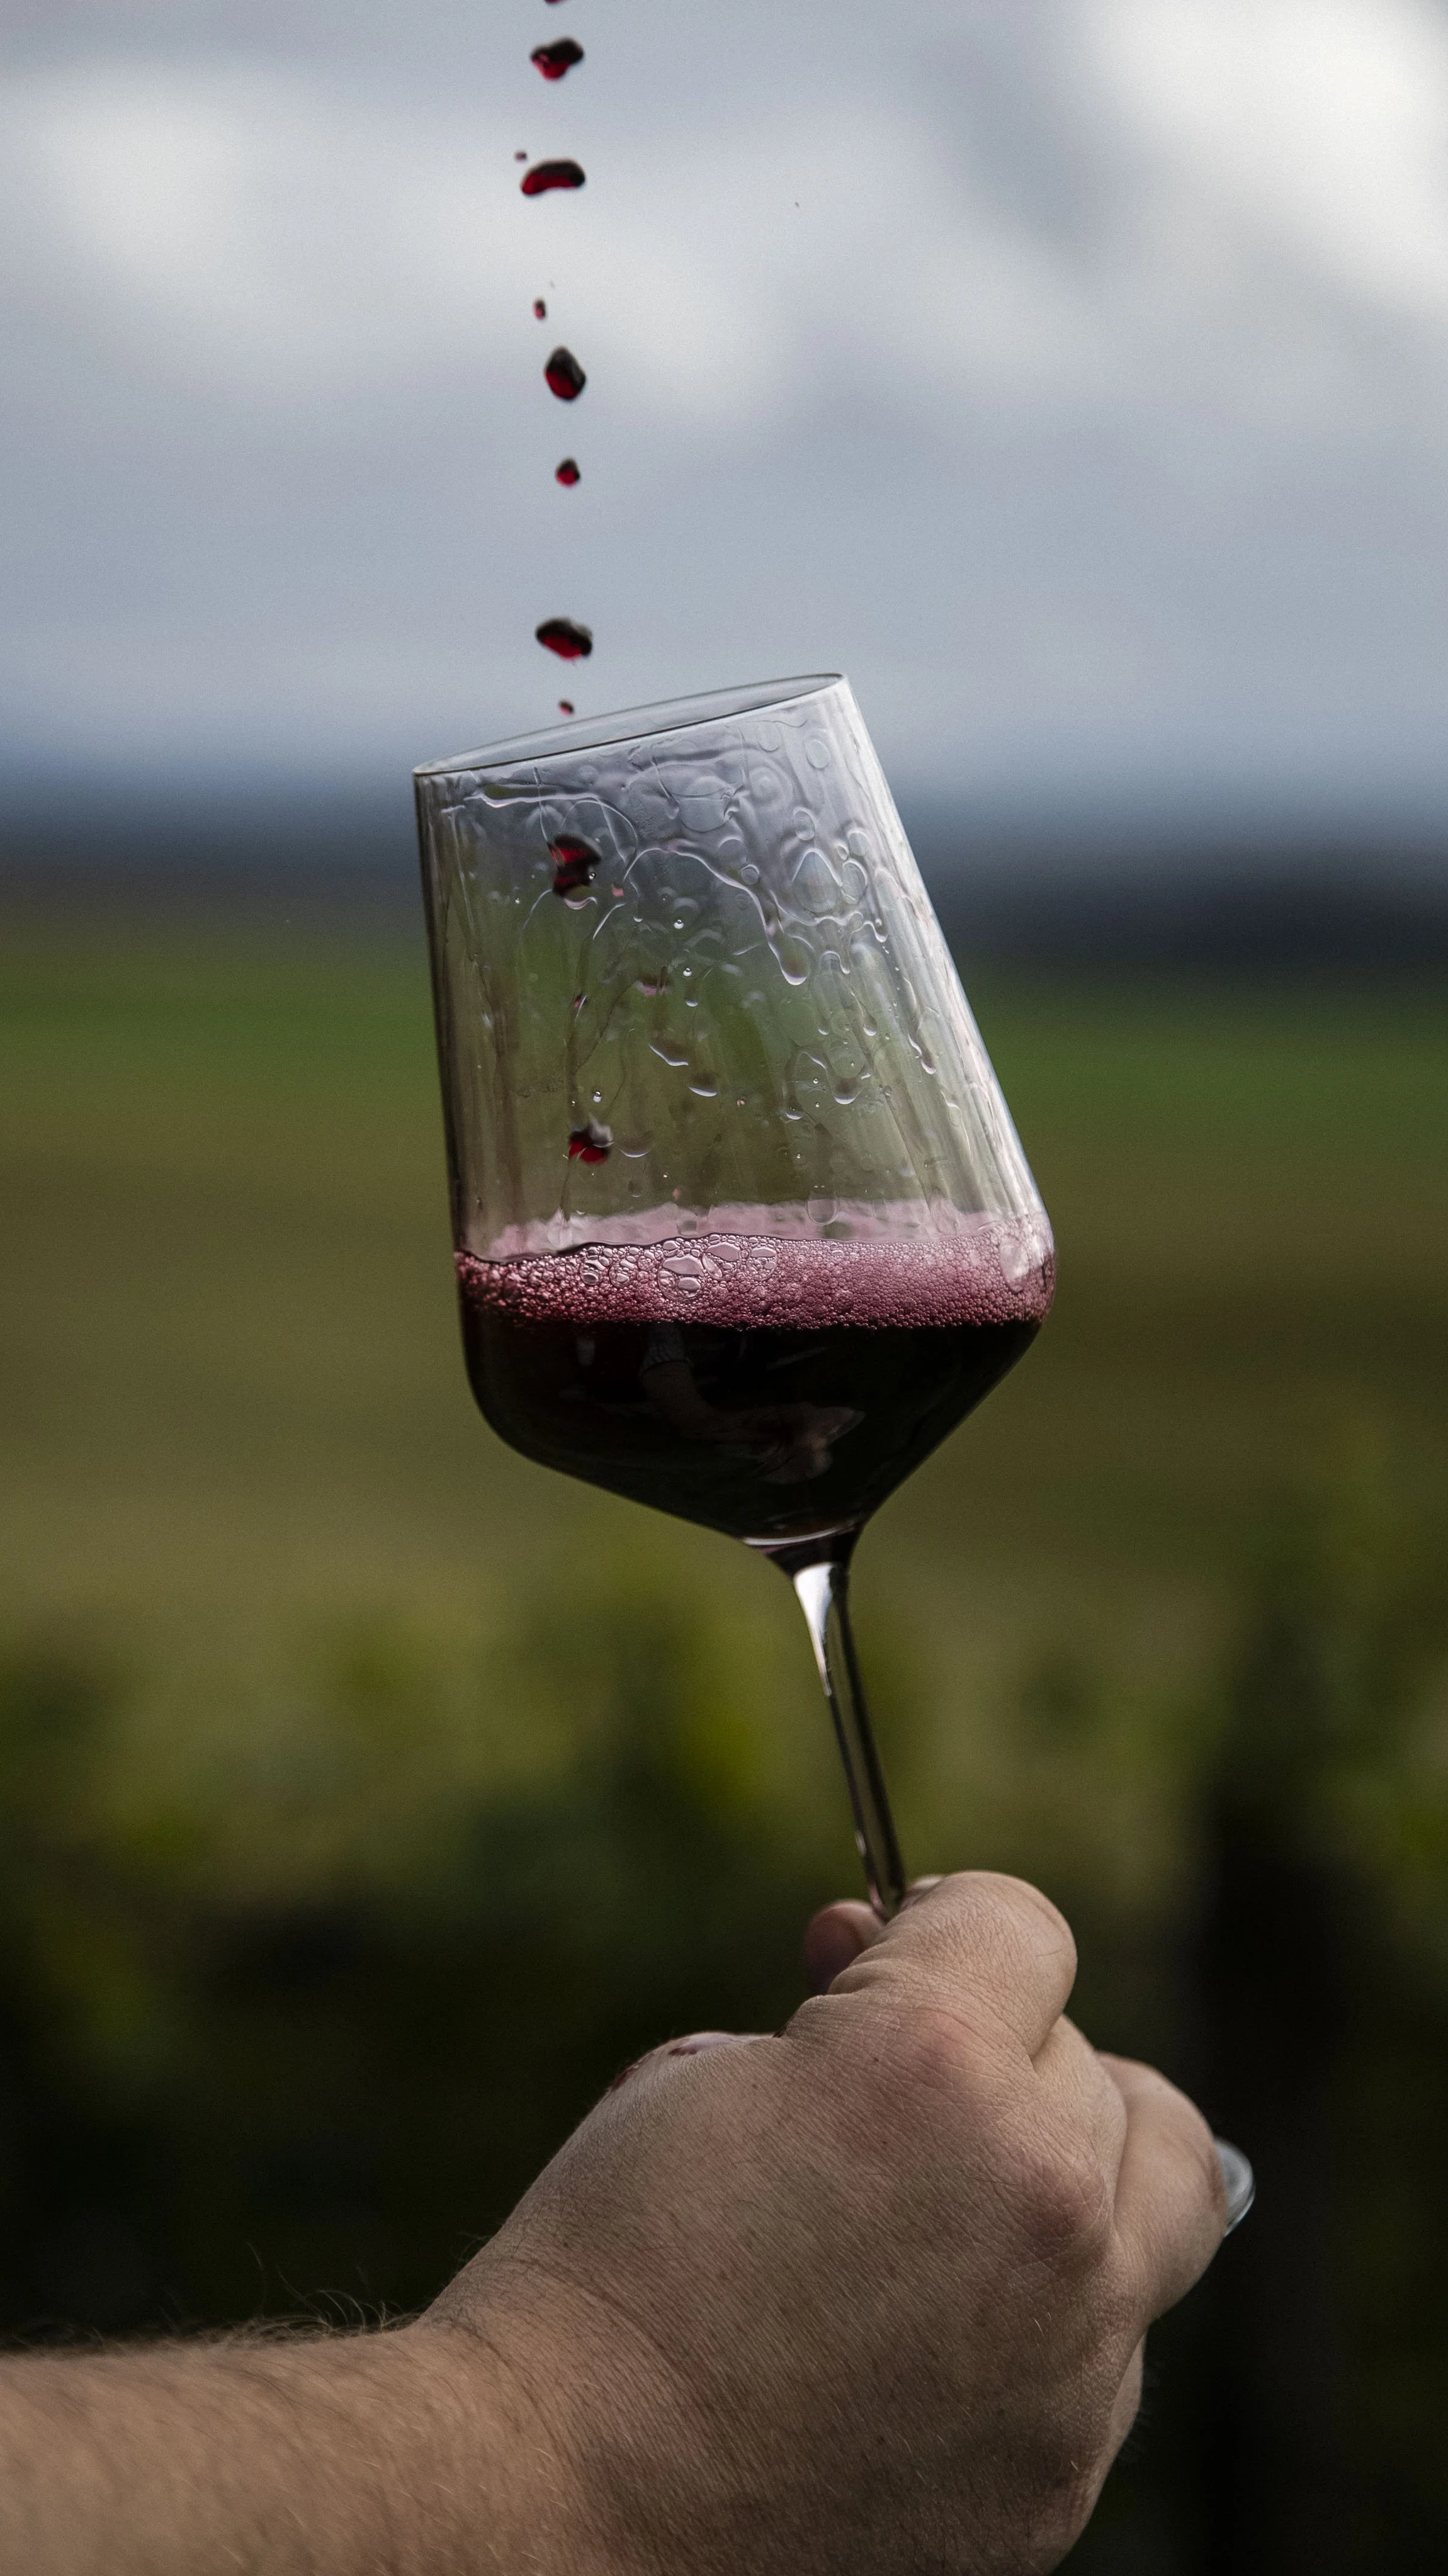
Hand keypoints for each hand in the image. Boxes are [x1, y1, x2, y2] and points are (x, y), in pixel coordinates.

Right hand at [420, 1870, 1226, 2575]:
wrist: (565, 2499)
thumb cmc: (609, 2269)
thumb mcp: (705, 2074)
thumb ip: (838, 2013)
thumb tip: (877, 1953)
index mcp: (934, 2070)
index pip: (1023, 1925)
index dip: (941, 1925)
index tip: (888, 1953)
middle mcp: (1037, 2202)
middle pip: (1092, 2062)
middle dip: (1001, 2049)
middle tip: (896, 2088)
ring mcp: (1069, 2355)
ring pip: (1164, 2197)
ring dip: (1079, 2166)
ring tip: (978, 2183)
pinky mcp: (1064, 2474)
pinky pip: (1113, 2347)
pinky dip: (1054, 2313)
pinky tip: (941, 2330)